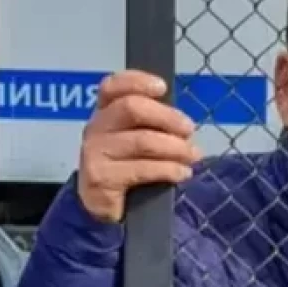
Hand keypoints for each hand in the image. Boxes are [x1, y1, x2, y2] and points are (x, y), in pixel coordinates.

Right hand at [77, 70, 201, 222]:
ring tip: (193, 156)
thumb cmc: (127, 164)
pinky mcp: (100, 178)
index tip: (163, 87)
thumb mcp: (138, 138)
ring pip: (142, 141)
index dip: (137, 81)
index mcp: (105, 111)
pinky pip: (142, 169)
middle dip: (167, 117)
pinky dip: (169, 170)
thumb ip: (154, 124)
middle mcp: (95, 127)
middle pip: (132, 108)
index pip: (113, 86)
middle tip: (189, 129)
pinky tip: (182, 173)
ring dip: (175, 148)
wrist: (104, 205)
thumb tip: (184, 124)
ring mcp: (95, 152)